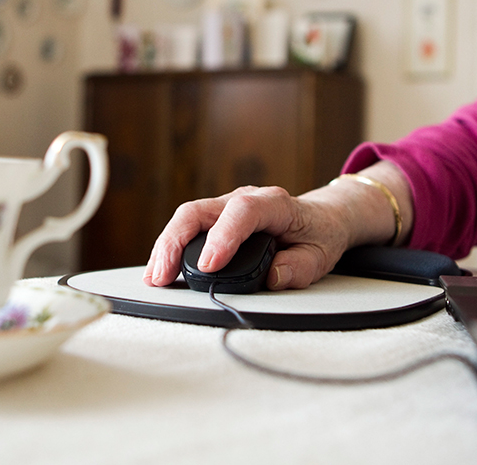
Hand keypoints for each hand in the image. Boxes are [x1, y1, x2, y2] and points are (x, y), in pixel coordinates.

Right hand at [143, 185, 357, 290]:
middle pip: (199, 210)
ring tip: (154, 276)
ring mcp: (226, 205)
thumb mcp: (322, 254)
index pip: (242, 212)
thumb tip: (274, 277)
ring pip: (186, 218)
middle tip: (163, 275)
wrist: (320, 217)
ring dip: (166, 246)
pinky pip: (187, 227)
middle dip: (175, 242)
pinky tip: (159, 268)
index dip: (223, 237)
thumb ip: (301, 267)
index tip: (209, 266)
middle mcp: (245, 198)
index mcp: (275, 204)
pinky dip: (170, 247)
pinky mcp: (216, 217)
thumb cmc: (319, 233)